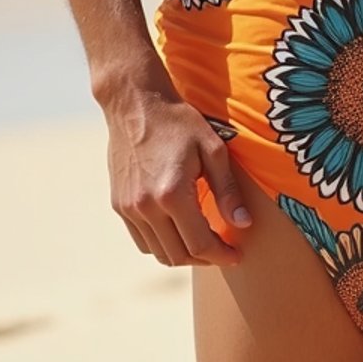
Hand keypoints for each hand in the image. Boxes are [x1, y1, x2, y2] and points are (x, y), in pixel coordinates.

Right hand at [104, 84, 251, 266]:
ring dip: (183, 255)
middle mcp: (147, 207)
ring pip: (158, 252)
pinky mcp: (119, 205)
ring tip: (202, 242)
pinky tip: (177, 230)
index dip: (221, 255)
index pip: (200, 244)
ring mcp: (129, 208)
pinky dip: (162, 244)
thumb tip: (243, 224)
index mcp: (172, 194)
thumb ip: (227, 189)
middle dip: (205, 258)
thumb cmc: (179, 121)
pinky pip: (142, 240)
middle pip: (179, 255)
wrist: (136, 103)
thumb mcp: (212, 148)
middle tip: (222, 250)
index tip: (236, 256)